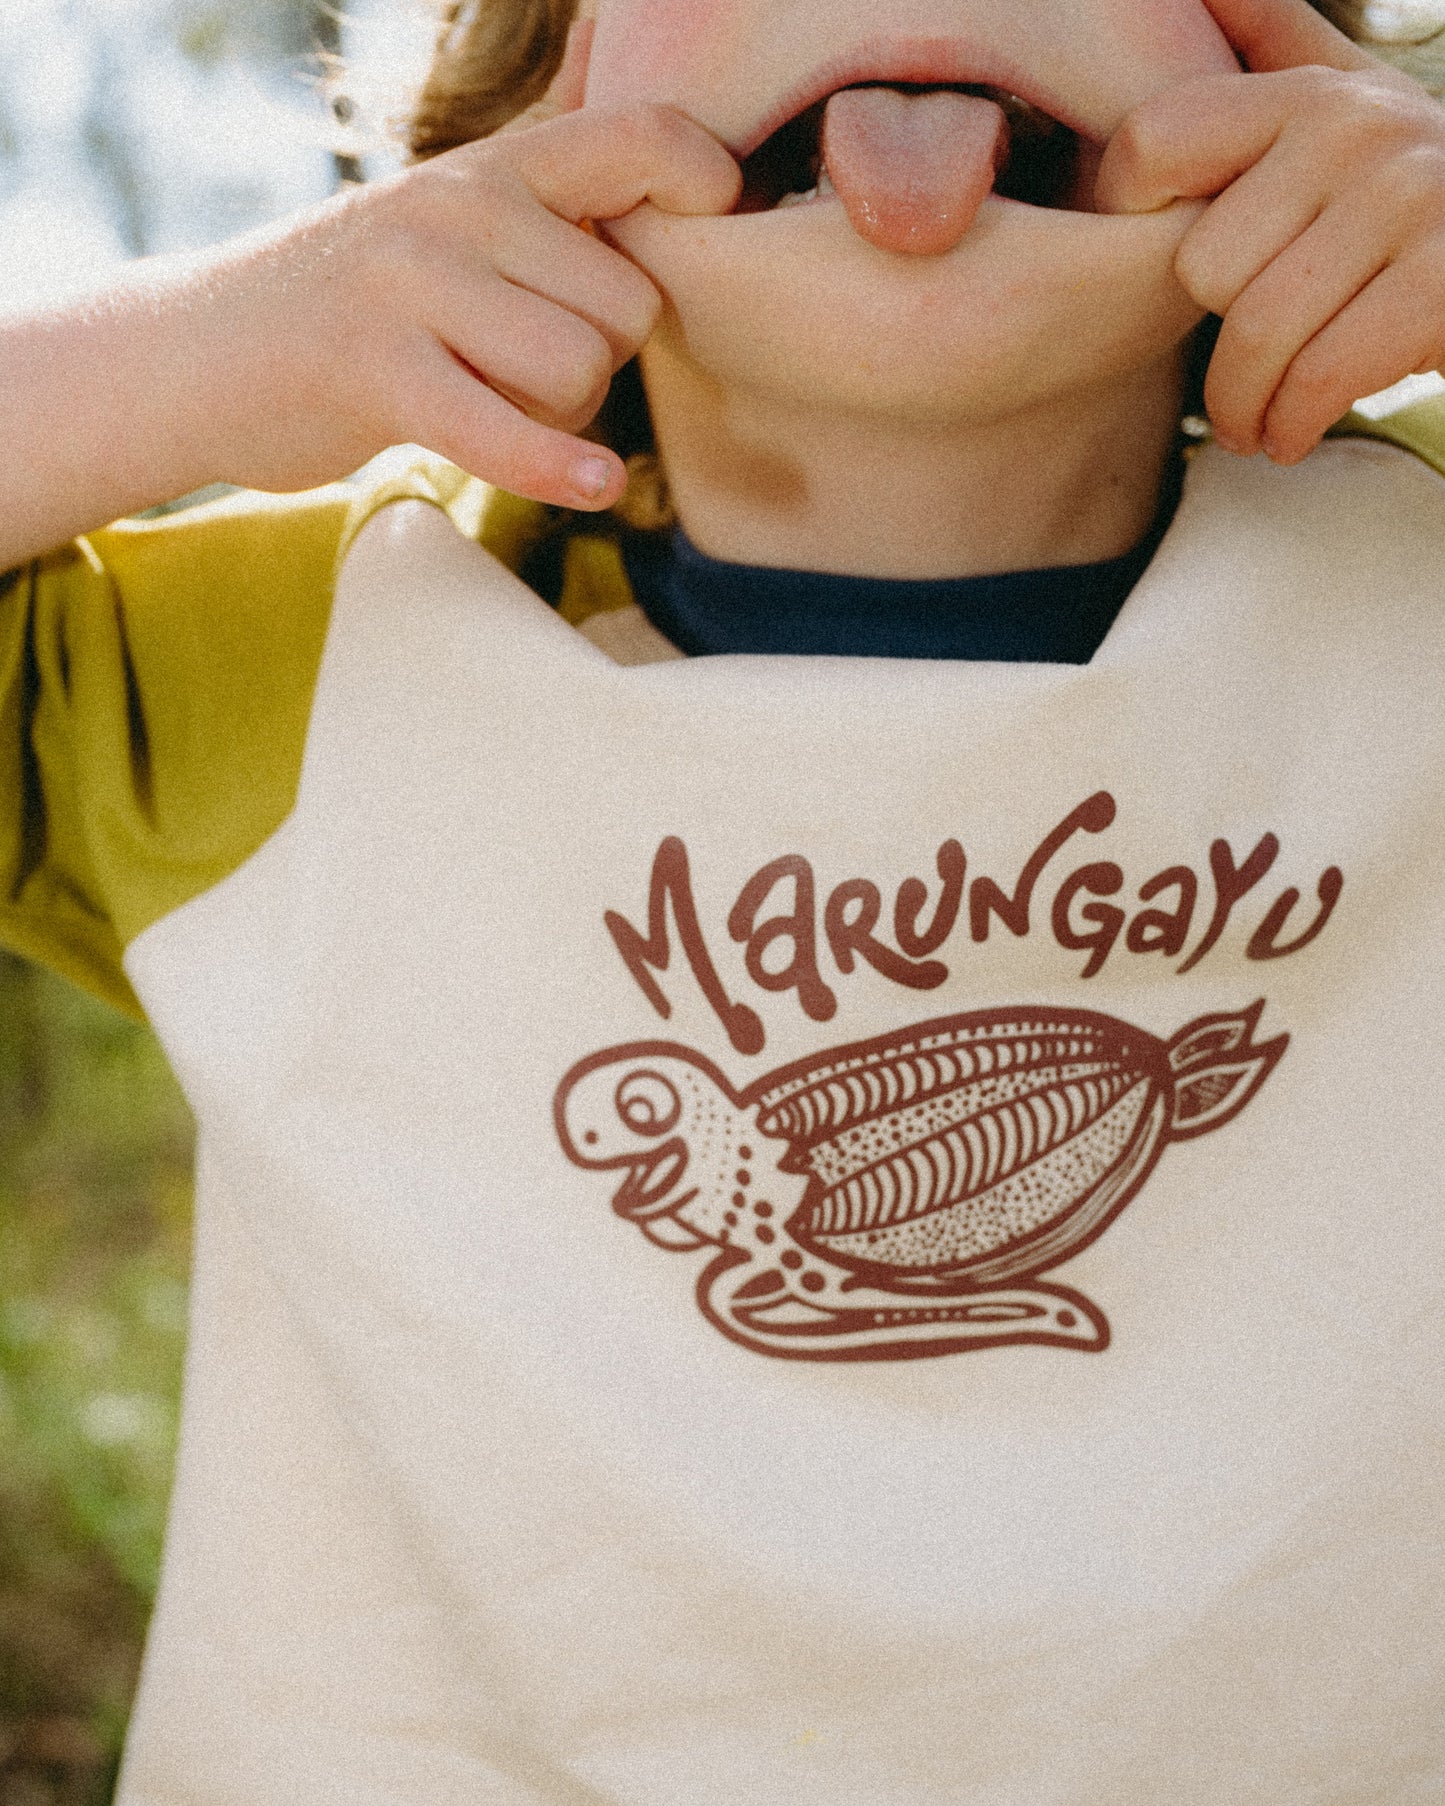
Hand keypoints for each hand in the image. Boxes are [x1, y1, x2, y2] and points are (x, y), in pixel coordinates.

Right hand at [190, 21, 736, 507]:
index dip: (705, 190)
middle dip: (606, 359)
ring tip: (493, 400)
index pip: (646, 141)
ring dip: (560, 415)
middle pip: (631, 303)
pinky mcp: (377, 370)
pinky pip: (508, 430)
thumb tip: (637, 99)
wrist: (201, 356)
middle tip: (532, 367)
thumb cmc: (360, 304)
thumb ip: (546, 191)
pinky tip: (592, 485)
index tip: (706, 234)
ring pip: (582, 367)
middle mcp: (460, 206)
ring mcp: (414, 282)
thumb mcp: (450, 221)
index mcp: (492, 165)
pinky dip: (557, 467)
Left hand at [1095, 0, 1444, 461]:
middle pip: (1201, 267)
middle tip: (1239, 367)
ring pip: (1254, 333)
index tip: (1159, 273)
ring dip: (1244, 406)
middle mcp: (1355, 130)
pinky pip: (1319, 375)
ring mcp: (1406, 200)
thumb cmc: (1405, 200)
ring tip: (1252, 420)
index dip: (1127, 218)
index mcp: (1307, 91)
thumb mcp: (1346, 103)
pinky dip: (1293, 424)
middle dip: (1213, 339)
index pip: (1152, 144)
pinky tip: (1291, 434)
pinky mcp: (1441, 282)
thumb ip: (1270, 45)